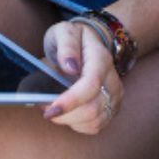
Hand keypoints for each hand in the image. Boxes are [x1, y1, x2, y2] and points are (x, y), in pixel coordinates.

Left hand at [41, 20, 121, 134]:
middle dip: (65, 114)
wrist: (88, 44)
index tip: (50, 110)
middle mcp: (112, 79)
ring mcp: (115, 96)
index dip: (71, 101)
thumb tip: (70, 67)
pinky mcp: (112, 108)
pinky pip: (95, 126)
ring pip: (94, 121)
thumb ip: (66, 45)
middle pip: (93, 108)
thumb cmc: (73, 39)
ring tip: (53, 109)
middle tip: (43, 107)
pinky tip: (67, 114)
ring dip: (69, 120)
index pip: (91, 85)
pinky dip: (77, 125)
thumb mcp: (63, 32)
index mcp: (101, 58)